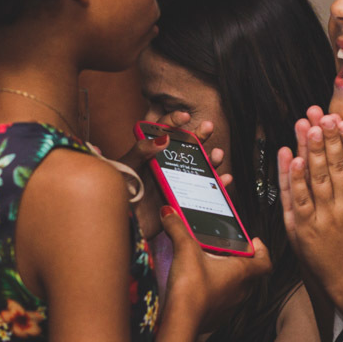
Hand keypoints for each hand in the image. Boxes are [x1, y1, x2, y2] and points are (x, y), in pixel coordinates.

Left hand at [121, 111, 230, 236]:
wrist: (123, 225)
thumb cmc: (119, 194)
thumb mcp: (127, 168)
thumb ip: (142, 151)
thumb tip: (163, 138)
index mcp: (149, 155)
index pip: (163, 132)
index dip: (174, 121)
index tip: (184, 116)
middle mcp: (164, 167)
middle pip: (186, 148)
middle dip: (199, 136)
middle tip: (208, 126)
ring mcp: (175, 184)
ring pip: (198, 168)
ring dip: (211, 160)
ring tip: (217, 154)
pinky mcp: (183, 201)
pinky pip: (204, 191)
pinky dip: (217, 185)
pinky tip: (224, 179)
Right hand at [159, 206, 270, 333]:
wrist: (180, 322)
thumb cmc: (191, 288)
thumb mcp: (184, 249)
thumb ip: (178, 228)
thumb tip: (169, 213)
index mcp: (242, 272)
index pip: (265, 261)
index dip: (263, 250)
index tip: (254, 242)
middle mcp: (241, 291)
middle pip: (250, 274)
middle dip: (240, 261)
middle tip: (227, 250)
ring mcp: (230, 307)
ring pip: (236, 289)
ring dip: (227, 278)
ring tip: (211, 266)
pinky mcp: (216, 319)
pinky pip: (222, 303)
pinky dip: (215, 293)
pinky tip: (199, 286)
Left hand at [278, 108, 342, 304]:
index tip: (342, 121)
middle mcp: (342, 207)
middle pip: (334, 166)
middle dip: (326, 138)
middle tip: (321, 114)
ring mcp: (321, 218)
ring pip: (314, 178)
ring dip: (308, 150)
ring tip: (305, 126)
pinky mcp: (303, 229)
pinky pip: (297, 199)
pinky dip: (293, 178)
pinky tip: (290, 158)